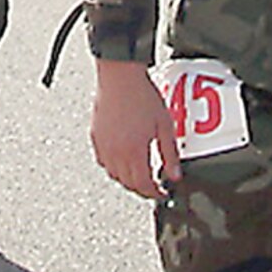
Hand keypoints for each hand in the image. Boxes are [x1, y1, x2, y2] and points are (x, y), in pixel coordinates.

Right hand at [92, 59, 179, 199]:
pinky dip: (114, 168)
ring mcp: (104, 146)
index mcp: (134, 152)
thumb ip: (170, 153)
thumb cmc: (141, 95)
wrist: (119, 77)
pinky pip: (103, 162)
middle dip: (143, 189)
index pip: (144, 185)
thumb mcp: (164, 125)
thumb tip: (175, 174)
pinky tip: (123, 160)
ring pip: (114, 175)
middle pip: (128, 184)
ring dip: (128, 180)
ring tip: (140, 175)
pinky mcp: (96, 137)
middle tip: (154, 186)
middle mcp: (116, 153)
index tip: (162, 194)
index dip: (155, 194)